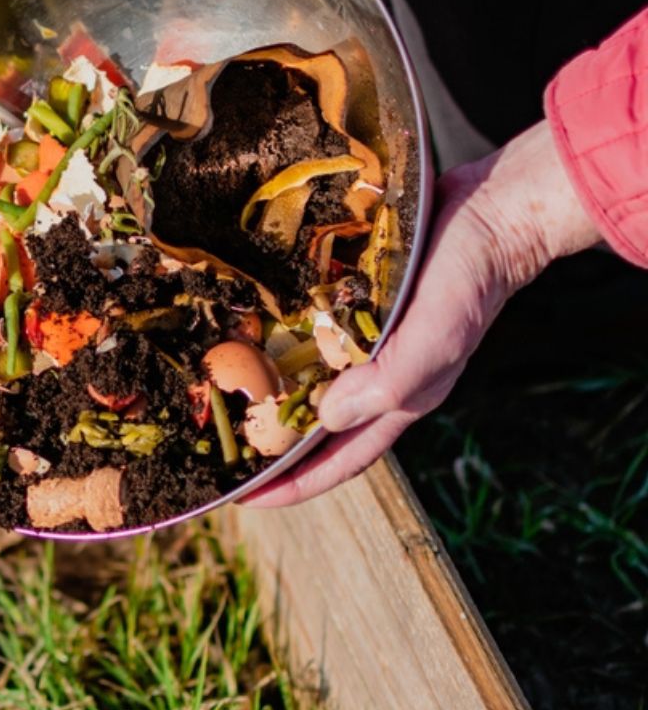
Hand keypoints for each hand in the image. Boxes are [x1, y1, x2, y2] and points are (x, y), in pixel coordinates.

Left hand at [243, 121, 604, 506]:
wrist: (491, 210)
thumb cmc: (469, 279)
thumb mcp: (435, 338)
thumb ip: (389, 382)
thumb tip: (328, 418)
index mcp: (397, 399)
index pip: (338, 458)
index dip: (293, 484)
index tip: (244, 500)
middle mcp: (378, 375)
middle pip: (314, 424)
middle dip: (270, 442)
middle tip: (217, 449)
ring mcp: (367, 340)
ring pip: (307, 377)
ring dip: (267, 389)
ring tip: (218, 396)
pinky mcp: (359, 304)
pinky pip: (310, 332)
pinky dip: (279, 339)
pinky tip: (245, 334)